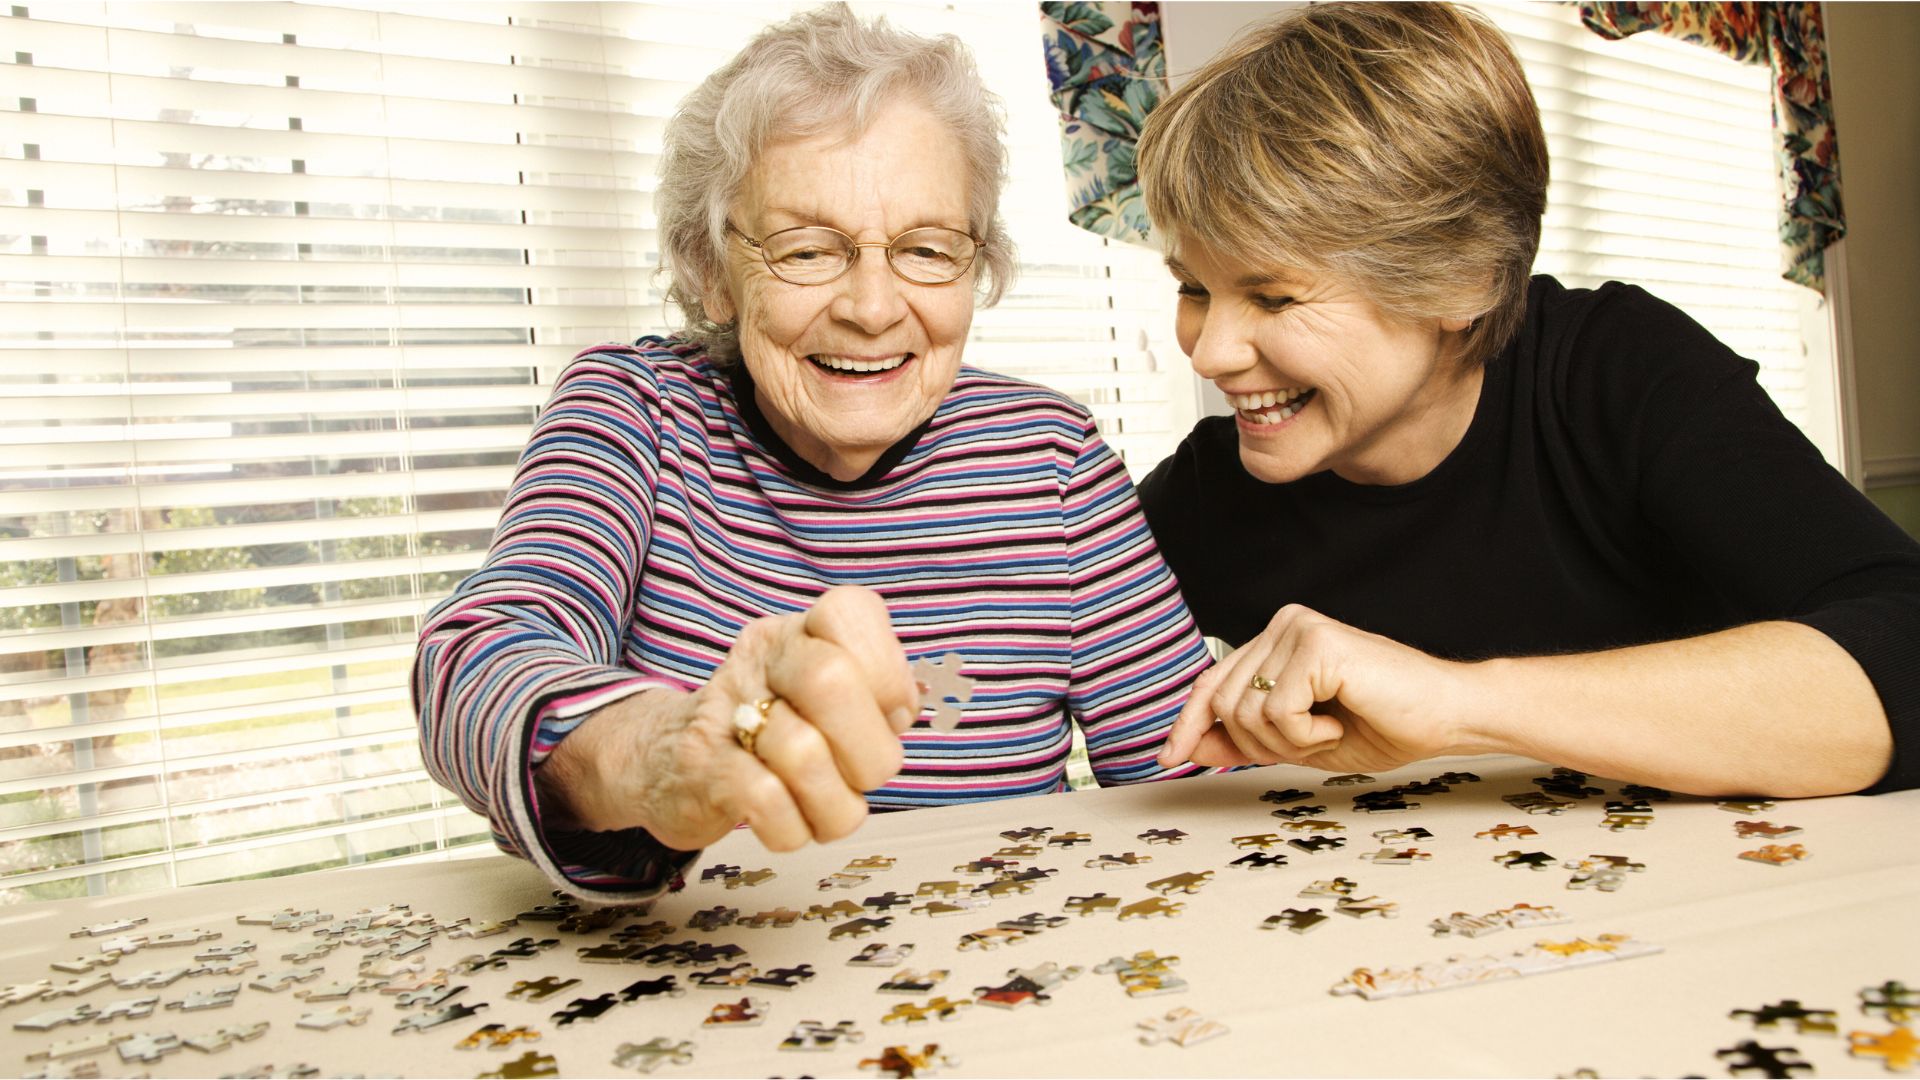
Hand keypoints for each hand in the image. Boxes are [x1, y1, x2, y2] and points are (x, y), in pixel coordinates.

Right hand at [539, 586, 920, 852]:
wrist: (666, 761)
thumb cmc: (769, 730)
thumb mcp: (824, 695)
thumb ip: (876, 692)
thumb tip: (910, 703)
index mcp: (799, 632)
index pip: (849, 611)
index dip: (887, 671)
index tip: (891, 713)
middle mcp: (761, 659)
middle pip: (831, 682)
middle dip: (871, 750)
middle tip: (865, 775)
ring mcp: (726, 710)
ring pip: (804, 755)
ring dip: (835, 804)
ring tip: (826, 805)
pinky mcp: (702, 766)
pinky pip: (767, 801)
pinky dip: (794, 828)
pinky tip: (789, 822)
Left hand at [1157, 604, 1475, 773]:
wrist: (1448, 717)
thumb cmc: (1383, 726)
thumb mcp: (1298, 743)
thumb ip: (1242, 739)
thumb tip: (1184, 749)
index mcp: (1275, 641)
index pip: (1212, 683)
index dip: (1188, 723)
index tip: (1167, 759)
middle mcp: (1282, 624)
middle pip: (1221, 703)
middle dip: (1257, 745)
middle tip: (1312, 744)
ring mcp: (1298, 628)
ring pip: (1244, 711)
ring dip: (1287, 743)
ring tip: (1331, 731)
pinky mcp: (1317, 643)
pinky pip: (1277, 710)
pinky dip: (1306, 735)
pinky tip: (1340, 722)